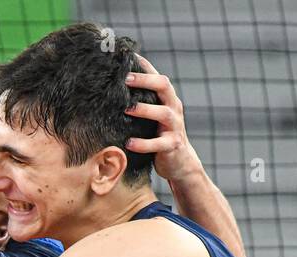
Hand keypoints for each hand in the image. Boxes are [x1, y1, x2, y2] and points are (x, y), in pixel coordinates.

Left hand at [125, 54, 203, 184]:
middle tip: (125, 78)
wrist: (181, 162)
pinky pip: (158, 143)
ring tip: (127, 110)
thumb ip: (141, 102)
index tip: (127, 55)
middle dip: (145, 80)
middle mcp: (173, 108)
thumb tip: (115, 87)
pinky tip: (129, 143)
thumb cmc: (160, 134)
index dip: (144, 65)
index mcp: (167, 99)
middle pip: (164, 86)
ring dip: (145, 110)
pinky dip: (144, 143)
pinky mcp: (172, 145)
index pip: (157, 76)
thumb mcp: (153, 115)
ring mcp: (174, 126)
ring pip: (163, 113)